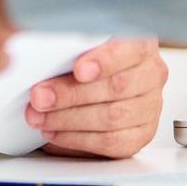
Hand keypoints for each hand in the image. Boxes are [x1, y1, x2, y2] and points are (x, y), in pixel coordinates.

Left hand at [26, 38, 165, 157]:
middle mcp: (151, 74)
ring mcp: (150, 106)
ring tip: (40, 117)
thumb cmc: (88, 57)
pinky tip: (55, 131)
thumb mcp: (82, 43)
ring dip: (68, 119)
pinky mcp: (140, 134)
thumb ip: (71, 45)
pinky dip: (78, 139)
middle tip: (39, 97)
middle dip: (72, 94)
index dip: (104, 61)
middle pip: (116, 87)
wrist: (103, 80)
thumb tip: (35, 49)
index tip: (78, 70)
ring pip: (111, 117)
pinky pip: (111, 142)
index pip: (130, 50)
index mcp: (141, 44)